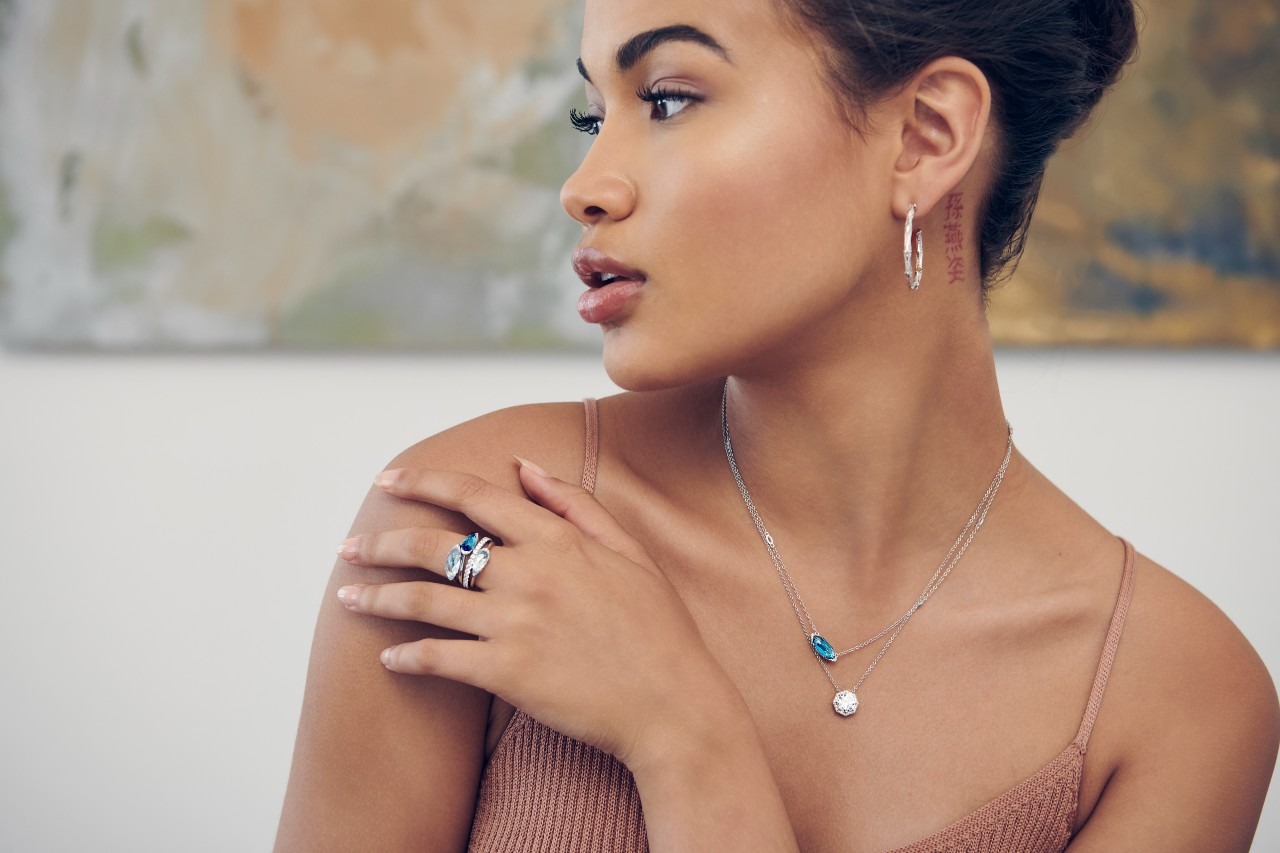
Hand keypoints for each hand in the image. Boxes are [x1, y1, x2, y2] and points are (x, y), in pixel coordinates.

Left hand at [333, 458, 738, 770]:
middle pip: (435, 546)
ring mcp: (515, 623)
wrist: (675, 704)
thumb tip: (524, 464)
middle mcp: (530, 574)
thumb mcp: (628, 552)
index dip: (424, 483)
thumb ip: (574, 505)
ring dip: (378, 597)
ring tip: (346, 598)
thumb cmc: (659, 629)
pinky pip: (439, 659)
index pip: (475, 496)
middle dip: (382, 542)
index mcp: (557, 540)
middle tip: (349, 546)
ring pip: (425, 600)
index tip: (389, 481)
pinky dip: (407, 656)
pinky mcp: (507, 673)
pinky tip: (388, 658)